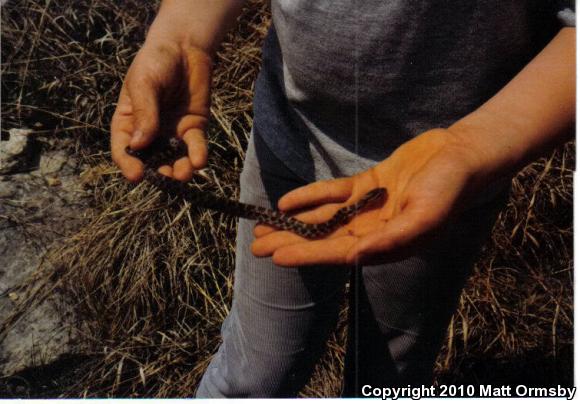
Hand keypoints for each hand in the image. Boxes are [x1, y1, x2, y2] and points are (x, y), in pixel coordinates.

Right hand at [111, 42, 211, 181]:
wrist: (185, 48)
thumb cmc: (156, 62)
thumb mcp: (144, 84)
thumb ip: (144, 113)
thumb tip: (138, 145)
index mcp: (128, 122)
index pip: (124, 149)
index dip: (128, 164)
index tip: (137, 175)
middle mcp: (149, 132)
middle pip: (151, 160)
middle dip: (159, 172)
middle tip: (166, 178)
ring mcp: (172, 133)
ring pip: (174, 159)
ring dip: (179, 170)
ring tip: (184, 174)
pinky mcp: (194, 129)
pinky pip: (195, 147)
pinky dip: (197, 156)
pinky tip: (199, 161)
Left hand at [251, 129, 487, 266]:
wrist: (463, 155)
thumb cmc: (450, 189)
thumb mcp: (425, 217)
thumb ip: (391, 240)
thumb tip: (354, 258)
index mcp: (385, 244)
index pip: (338, 252)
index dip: (306, 255)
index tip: (276, 257)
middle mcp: (373, 230)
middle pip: (323, 239)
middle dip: (289, 242)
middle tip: (256, 247)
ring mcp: (369, 208)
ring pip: (323, 217)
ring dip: (293, 222)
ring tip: (262, 228)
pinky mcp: (369, 185)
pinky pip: (335, 192)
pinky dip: (312, 196)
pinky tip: (287, 202)